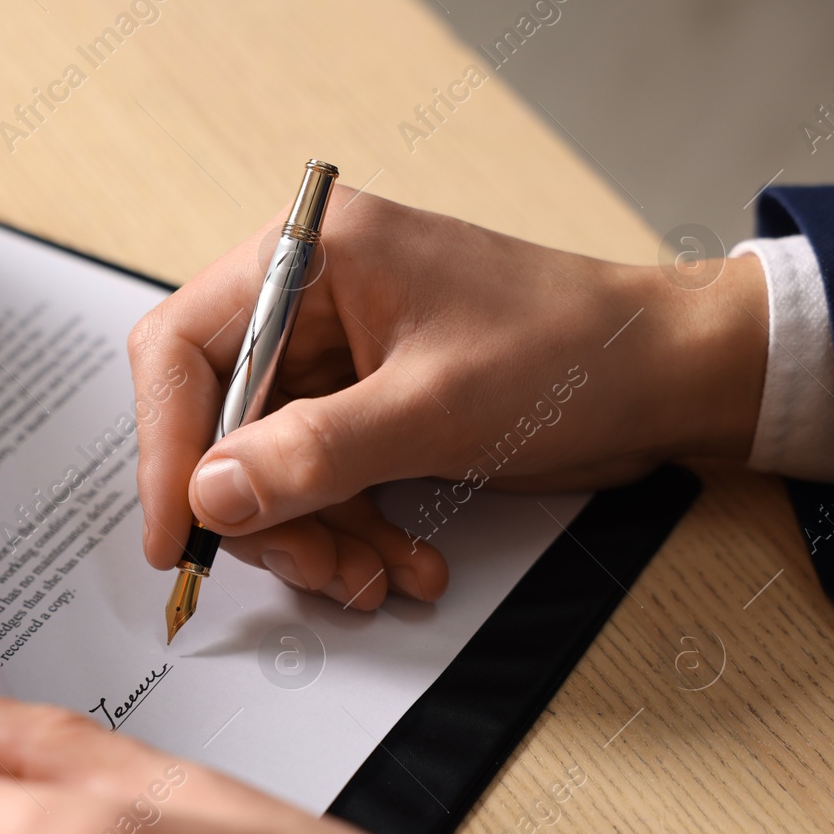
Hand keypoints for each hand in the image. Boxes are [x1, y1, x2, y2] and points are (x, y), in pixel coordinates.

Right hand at [129, 192, 766, 606]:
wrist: (668, 376)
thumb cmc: (572, 349)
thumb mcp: (435, 407)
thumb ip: (313, 453)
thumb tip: (212, 494)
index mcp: (310, 256)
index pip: (184, 347)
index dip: (165, 445)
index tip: (178, 531)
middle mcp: (309, 301)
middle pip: (222, 420)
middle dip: (261, 510)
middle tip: (309, 568)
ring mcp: (337, 357)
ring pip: (268, 465)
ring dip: (312, 536)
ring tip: (370, 577)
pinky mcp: (365, 406)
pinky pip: (319, 481)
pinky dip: (349, 531)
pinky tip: (397, 562)